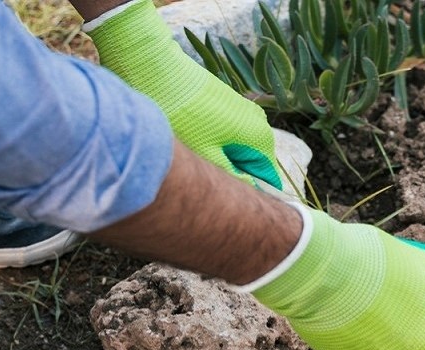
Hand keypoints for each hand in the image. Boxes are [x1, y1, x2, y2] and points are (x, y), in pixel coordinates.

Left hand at [85, 0, 282, 188]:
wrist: (156, 69)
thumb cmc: (181, 115)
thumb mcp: (206, 155)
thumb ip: (232, 176)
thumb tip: (250, 191)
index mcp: (259, 138)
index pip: (267, 176)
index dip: (252, 192)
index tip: (235, 205)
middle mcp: (257, 122)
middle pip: (252, 161)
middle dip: (233, 173)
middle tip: (206, 182)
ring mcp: (242, 109)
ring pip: (237, 146)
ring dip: (220, 157)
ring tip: (195, 159)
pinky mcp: (225, 100)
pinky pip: (227, 131)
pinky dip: (212, 140)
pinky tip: (190, 139)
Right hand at [247, 205, 424, 349]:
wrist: (315, 270)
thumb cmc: (375, 263)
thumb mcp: (422, 261)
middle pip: (418, 349)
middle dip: (414, 328)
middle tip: (399, 295)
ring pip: (386, 349)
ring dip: (384, 330)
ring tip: (368, 296)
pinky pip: (356, 348)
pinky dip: (355, 332)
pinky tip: (345, 307)